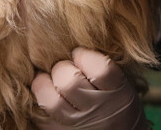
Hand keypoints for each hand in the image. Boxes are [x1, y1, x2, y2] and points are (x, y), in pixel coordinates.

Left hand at [31, 48, 149, 129]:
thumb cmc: (116, 97)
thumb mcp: (121, 79)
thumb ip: (103, 62)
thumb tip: (72, 38)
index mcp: (117, 91)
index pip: (100, 69)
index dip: (84, 55)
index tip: (79, 53)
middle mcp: (98, 109)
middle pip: (69, 82)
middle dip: (61, 68)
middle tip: (64, 66)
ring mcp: (77, 124)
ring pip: (51, 101)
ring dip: (44, 84)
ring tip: (48, 78)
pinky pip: (41, 114)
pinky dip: (39, 99)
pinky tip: (44, 92)